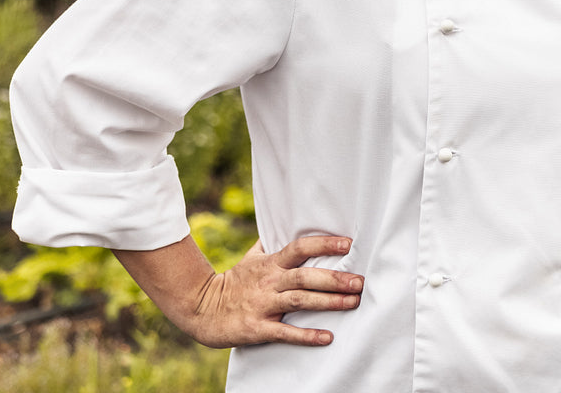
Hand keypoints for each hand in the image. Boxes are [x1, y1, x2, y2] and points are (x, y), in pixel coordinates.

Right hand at [115, 234, 362, 348]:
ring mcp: (264, 305)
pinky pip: (286, 332)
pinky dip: (307, 335)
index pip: (300, 247)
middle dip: (335, 279)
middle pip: (306, 277)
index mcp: (270, 264)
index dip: (324, 244)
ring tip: (353, 302)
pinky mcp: (258, 328)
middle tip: (360, 281)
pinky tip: (327, 337)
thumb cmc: (232, 283)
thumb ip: (269, 244)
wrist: (201, 309)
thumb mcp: (250, 259)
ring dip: (328, 302)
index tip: (348, 243)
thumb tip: (284, 223)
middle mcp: (270, 282)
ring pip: (300, 301)